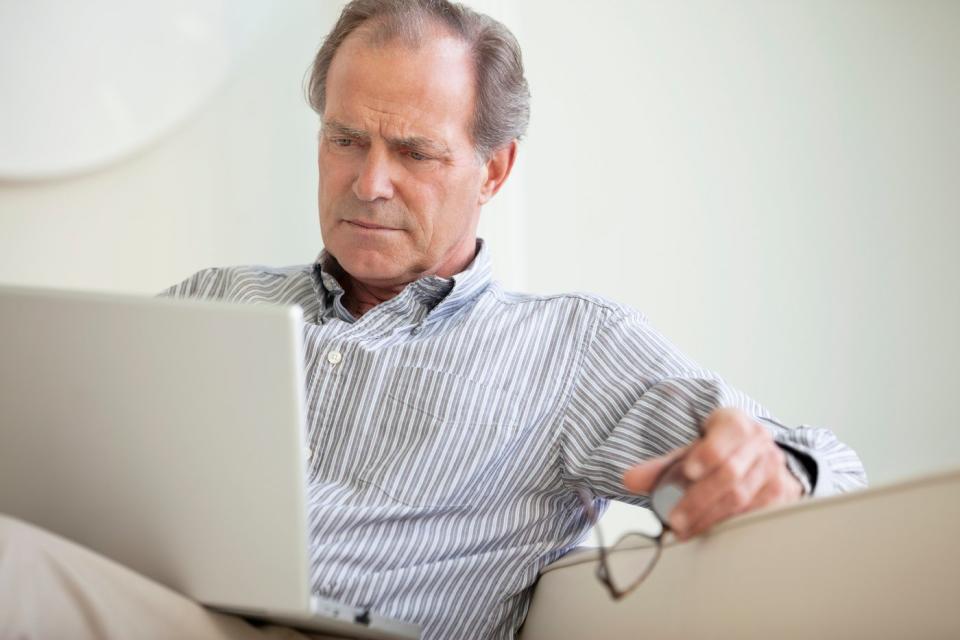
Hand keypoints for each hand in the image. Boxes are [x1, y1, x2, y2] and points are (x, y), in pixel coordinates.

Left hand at [623, 407, 802, 539]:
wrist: (758, 455)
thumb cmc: (720, 448)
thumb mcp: (692, 448)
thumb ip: (661, 465)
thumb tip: (630, 480)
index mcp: (736, 423)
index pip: (724, 437)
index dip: (706, 454)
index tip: (687, 471)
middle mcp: (760, 444)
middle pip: (729, 473)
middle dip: (699, 499)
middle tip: (674, 518)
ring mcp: (773, 470)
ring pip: (741, 497)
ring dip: (709, 517)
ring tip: (684, 529)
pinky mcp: (781, 494)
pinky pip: (754, 513)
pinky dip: (728, 524)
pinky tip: (709, 531)